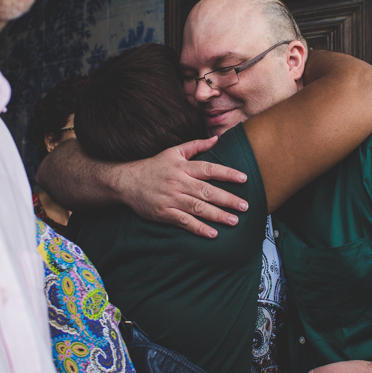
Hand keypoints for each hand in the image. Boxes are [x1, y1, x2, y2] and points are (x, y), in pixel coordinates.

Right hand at [116, 137, 248, 237]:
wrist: (126, 182)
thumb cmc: (153, 166)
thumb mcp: (173, 152)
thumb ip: (196, 145)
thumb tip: (216, 139)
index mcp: (182, 167)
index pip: (208, 169)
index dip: (226, 173)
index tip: (243, 178)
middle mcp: (178, 183)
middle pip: (206, 191)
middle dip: (227, 199)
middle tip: (245, 206)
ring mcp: (171, 199)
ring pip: (198, 207)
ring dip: (217, 215)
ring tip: (234, 221)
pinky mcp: (164, 213)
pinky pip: (184, 222)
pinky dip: (198, 228)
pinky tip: (212, 233)